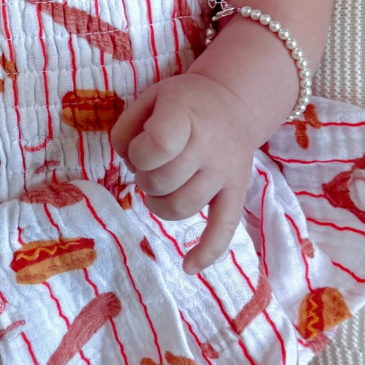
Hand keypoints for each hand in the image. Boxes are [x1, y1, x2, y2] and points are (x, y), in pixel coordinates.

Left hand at [111, 73, 258, 273]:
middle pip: (163, 182)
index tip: (139, 148)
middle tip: (149, 166)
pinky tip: (188, 266)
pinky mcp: (237, 193)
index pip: (157, 147)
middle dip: (144, 178)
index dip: (138, 154)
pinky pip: (225, 228)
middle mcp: (209, 148)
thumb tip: (128, 163)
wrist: (233, 102)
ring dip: (159, 203)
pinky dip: (208, 251)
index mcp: (185, 117)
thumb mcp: (149, 98)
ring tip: (160, 187)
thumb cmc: (184, 102)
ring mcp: (225, 173)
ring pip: (182, 207)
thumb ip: (127, 128)